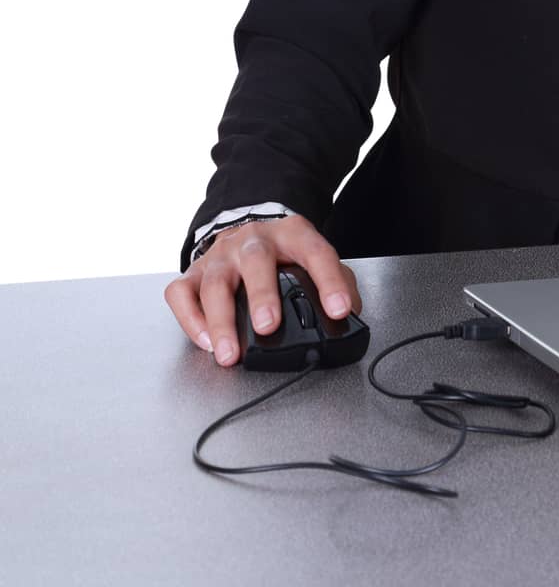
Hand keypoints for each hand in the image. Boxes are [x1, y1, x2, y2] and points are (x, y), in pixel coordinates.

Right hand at [164, 214, 362, 367]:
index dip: (330, 281)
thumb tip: (349, 317)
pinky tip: (207, 343)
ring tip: (230, 353)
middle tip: (268, 326)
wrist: (249, 232)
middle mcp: (253, 239)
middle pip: (256, 260)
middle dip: (262, 295)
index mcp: (292, 234)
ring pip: (215, 282)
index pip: (316, 252)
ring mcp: (221, 255)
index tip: (339, 310)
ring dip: (221, 320)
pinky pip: (182, 293)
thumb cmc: (285, 253)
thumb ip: (338, 282)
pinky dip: (191, 320)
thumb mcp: (315, 258)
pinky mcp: (194, 272)